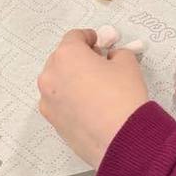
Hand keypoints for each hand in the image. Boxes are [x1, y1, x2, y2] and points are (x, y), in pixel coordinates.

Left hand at [38, 29, 148, 167]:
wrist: (120, 139)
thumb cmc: (123, 95)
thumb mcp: (127, 63)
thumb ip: (117, 54)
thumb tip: (111, 58)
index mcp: (67, 55)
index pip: (74, 37)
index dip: (89, 38)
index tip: (100, 44)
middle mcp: (50, 76)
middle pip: (62, 58)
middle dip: (79, 58)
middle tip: (99, 65)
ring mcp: (48, 101)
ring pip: (57, 81)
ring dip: (71, 79)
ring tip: (94, 88)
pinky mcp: (52, 122)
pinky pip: (59, 102)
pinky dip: (70, 99)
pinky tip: (89, 107)